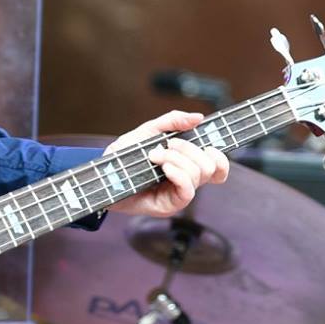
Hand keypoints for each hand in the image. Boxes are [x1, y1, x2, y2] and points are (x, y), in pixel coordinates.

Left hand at [103, 111, 229, 216]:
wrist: (104, 174)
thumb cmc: (124, 156)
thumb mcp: (148, 131)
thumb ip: (173, 121)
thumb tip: (198, 117)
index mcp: (187, 165)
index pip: (219, 168)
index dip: (220, 157)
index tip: (205, 144)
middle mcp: (187, 181)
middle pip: (211, 167)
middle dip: (189, 149)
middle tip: (167, 145)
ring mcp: (179, 194)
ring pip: (199, 174)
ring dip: (177, 158)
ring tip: (155, 155)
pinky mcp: (169, 205)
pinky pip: (187, 190)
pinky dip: (178, 173)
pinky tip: (163, 167)